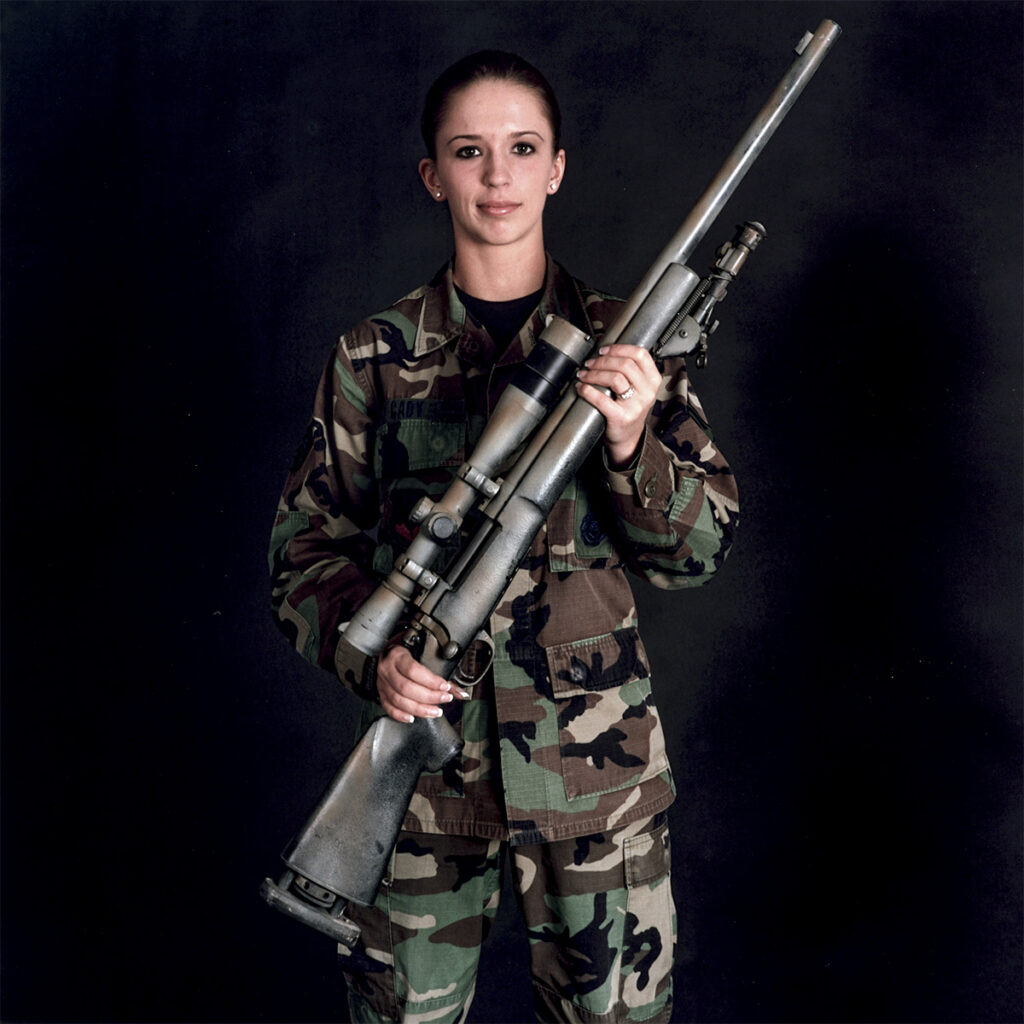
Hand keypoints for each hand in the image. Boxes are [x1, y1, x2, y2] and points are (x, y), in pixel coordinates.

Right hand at [377, 645, 468, 722]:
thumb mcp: (424, 656)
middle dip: (429, 696)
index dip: (431, 681)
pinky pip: (388, 707)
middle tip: (444, 699)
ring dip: (419, 709)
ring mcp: (382, 682)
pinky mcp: (381, 693)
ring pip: (398, 700)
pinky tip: (412, 717)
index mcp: (398, 656)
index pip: (413, 670)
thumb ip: (441, 675)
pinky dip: (400, 715)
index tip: (445, 687)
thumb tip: (460, 693)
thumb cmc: (409, 652)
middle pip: (407, 687)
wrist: (389, 652)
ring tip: (435, 711)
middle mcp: (387, 669)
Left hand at [575, 344, 660, 467]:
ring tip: (584, 375)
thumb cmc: (629, 409)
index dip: (619, 348)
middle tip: (590, 363)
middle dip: (603, 361)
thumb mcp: (638, 388)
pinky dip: (588, 391)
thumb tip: (605, 351)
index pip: (640, 354)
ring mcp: (636, 405)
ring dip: (594, 373)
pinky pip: (602, 399)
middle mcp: (647, 392)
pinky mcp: (622, 417)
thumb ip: (630, 370)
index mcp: (653, 380)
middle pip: (624, 364)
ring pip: (614, 378)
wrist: (627, 438)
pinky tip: (581, 388)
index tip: (603, 350)